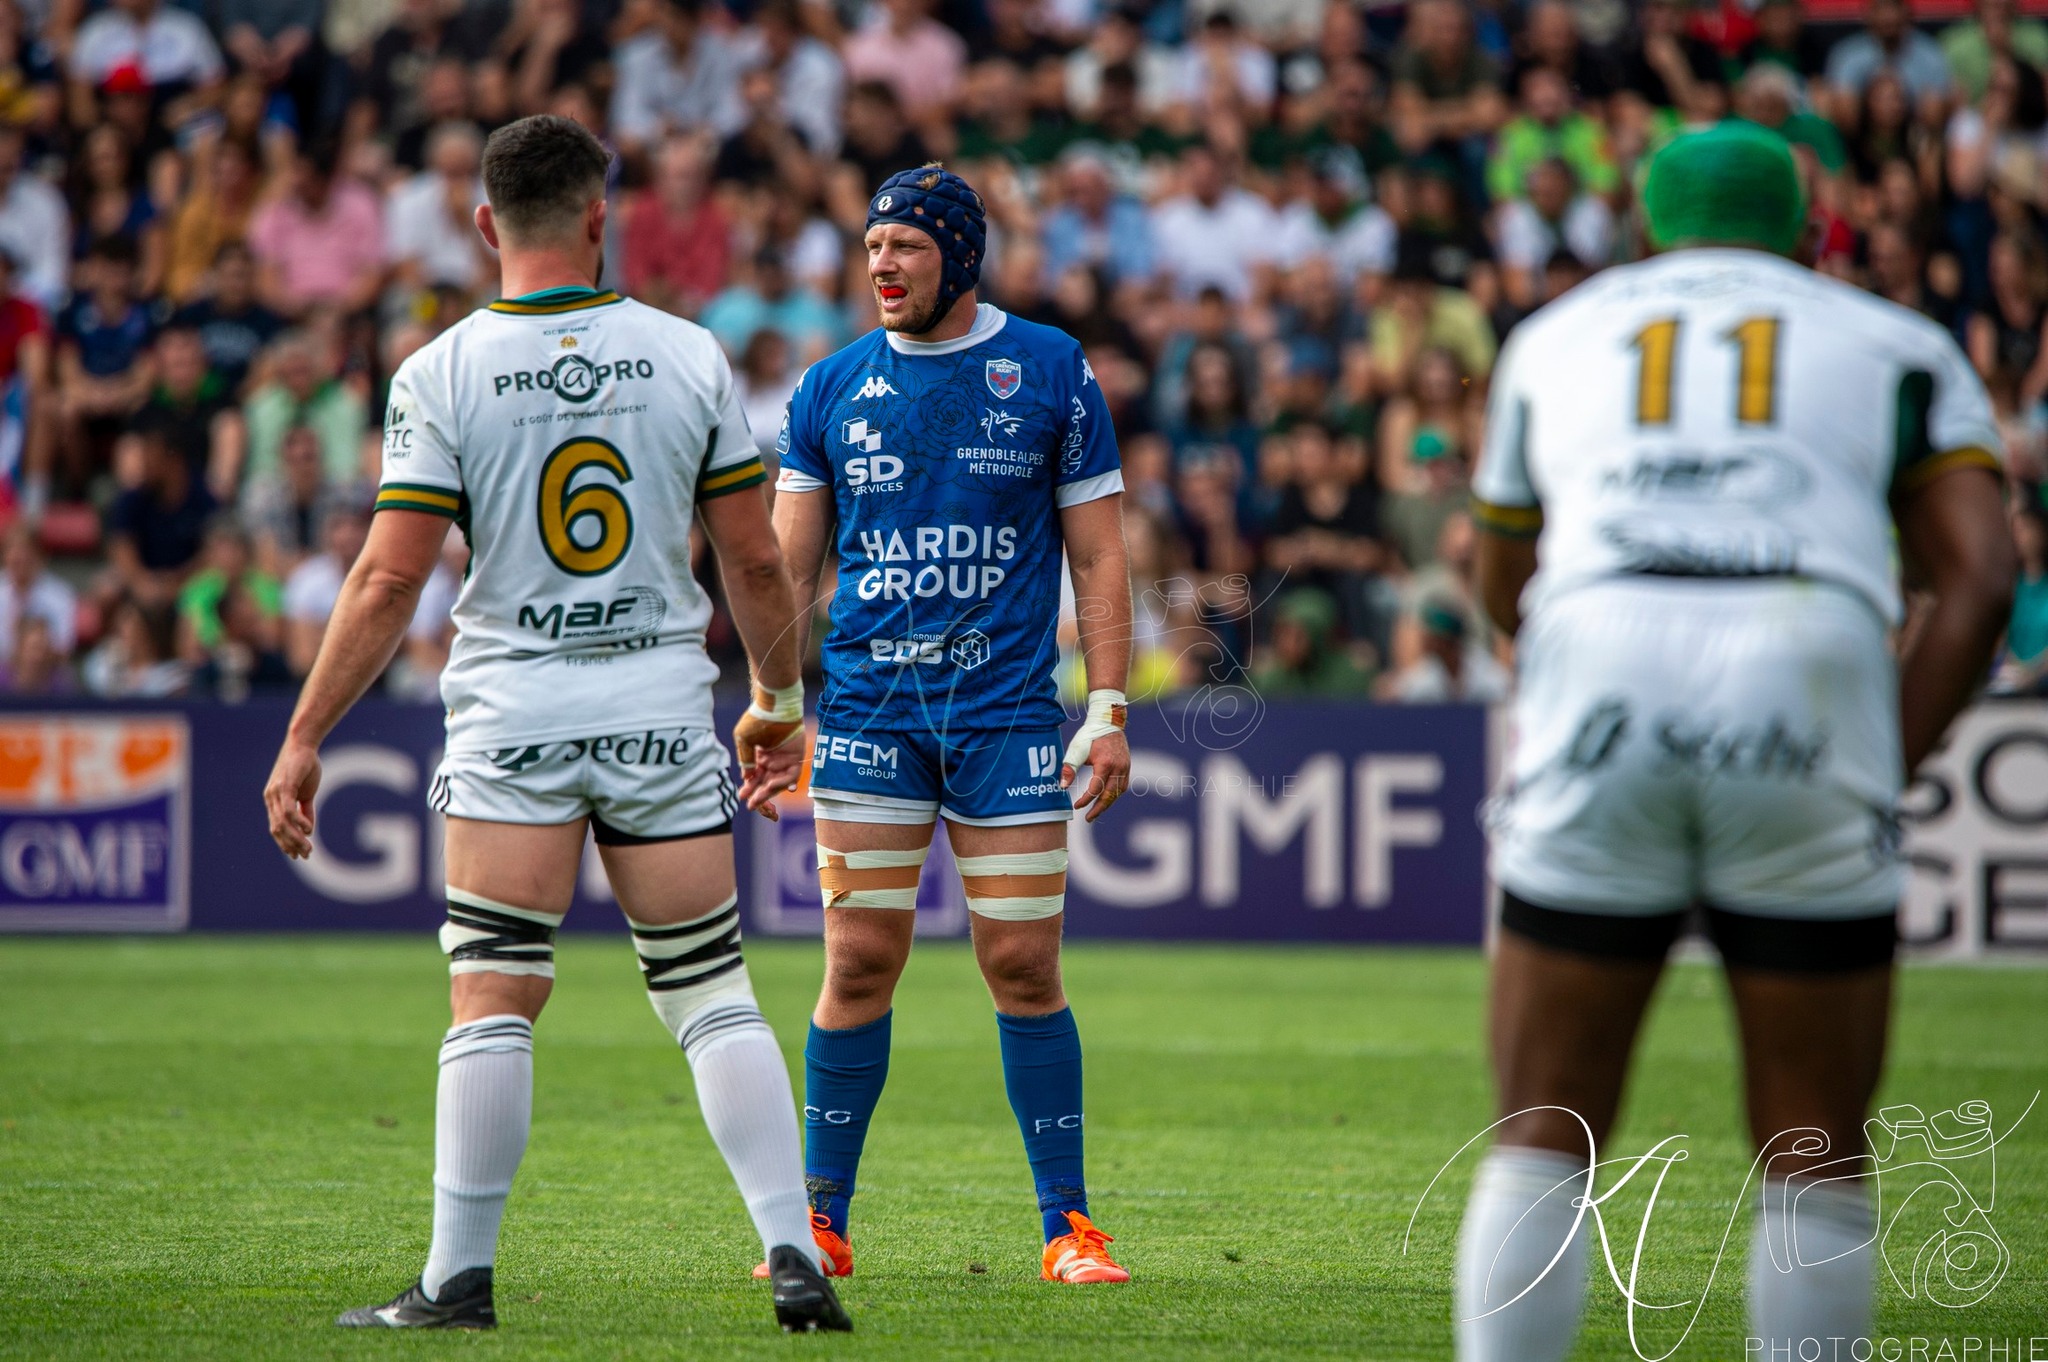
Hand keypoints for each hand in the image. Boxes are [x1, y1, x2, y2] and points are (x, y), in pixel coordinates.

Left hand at [264, 740, 320, 857]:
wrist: (303, 744)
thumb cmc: (305, 765)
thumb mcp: (307, 792)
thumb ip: (306, 810)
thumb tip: (308, 829)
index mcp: (274, 800)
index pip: (276, 827)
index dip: (286, 843)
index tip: (298, 854)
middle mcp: (271, 798)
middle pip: (277, 829)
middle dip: (291, 845)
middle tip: (306, 855)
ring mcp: (275, 793)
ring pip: (282, 823)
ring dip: (295, 839)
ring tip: (308, 848)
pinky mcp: (284, 786)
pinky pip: (288, 810)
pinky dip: (298, 822)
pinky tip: (309, 830)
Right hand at [732, 712, 803, 821]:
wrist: (775, 707)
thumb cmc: (757, 720)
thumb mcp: (744, 740)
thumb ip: (745, 758)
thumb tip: (746, 777)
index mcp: (759, 757)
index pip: (754, 777)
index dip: (748, 788)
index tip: (742, 796)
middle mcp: (772, 761)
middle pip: (765, 783)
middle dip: (758, 795)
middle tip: (750, 806)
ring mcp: (784, 760)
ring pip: (777, 782)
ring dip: (769, 792)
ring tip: (759, 799)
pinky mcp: (796, 757)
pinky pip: (791, 775)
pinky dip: (784, 782)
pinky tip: (774, 787)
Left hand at [1062, 728, 1130, 823]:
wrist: (1108, 721)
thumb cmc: (1090, 735)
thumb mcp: (1076, 750)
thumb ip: (1069, 769)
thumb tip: (1062, 787)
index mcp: (1105, 764)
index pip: (1095, 789)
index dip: (1085, 800)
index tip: (1076, 806)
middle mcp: (1118, 768)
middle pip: (1110, 796)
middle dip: (1098, 809)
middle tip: (1088, 818)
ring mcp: (1125, 768)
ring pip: (1117, 792)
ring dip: (1107, 803)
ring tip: (1096, 811)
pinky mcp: (1127, 766)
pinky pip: (1122, 786)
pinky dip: (1114, 794)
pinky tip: (1106, 798)